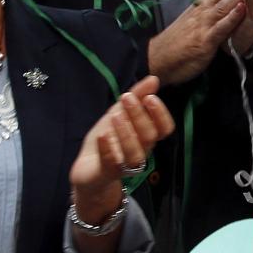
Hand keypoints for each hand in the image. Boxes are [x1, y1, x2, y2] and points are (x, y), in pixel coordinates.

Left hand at [70, 75, 174, 213]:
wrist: (87, 168)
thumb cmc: (108, 139)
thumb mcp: (119, 112)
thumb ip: (136, 96)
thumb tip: (154, 79)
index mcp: (146, 137)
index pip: (165, 128)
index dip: (161, 114)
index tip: (150, 97)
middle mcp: (141, 151)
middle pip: (150, 136)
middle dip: (139, 115)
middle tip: (126, 98)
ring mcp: (125, 164)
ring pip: (136, 154)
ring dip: (127, 133)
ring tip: (115, 116)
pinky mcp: (107, 173)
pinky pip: (111, 164)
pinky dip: (107, 149)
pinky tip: (102, 135)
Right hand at [146, 0, 245, 84]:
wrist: (157, 58)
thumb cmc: (177, 40)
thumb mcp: (193, 16)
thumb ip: (208, 3)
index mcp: (202, 3)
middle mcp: (204, 9)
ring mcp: (204, 24)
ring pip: (224, 3)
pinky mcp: (205, 41)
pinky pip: (220, 27)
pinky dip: (232, 17)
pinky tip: (243, 9)